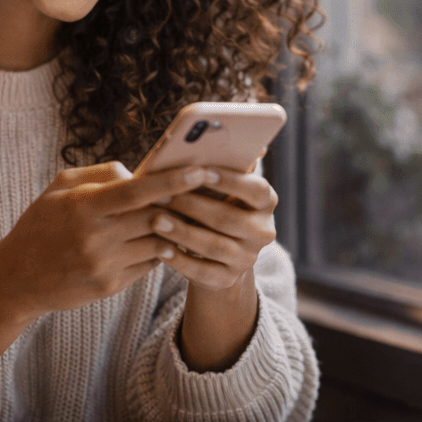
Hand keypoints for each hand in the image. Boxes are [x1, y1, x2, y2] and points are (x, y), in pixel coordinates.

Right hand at [0, 161, 226, 318]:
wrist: (15, 279)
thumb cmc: (42, 224)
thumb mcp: (60, 188)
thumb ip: (102, 174)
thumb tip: (140, 172)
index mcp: (84, 206)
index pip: (138, 190)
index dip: (174, 180)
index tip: (203, 170)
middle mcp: (96, 237)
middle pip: (156, 216)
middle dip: (183, 204)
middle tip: (206, 192)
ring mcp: (104, 264)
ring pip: (160, 242)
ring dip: (174, 229)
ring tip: (185, 216)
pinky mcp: (110, 286)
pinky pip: (150, 264)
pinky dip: (159, 250)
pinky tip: (161, 240)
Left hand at [149, 169, 278, 290]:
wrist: (218, 255)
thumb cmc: (215, 206)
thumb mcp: (221, 188)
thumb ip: (219, 167)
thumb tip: (216, 141)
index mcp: (266, 202)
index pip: (256, 189)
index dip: (230, 180)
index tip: (201, 170)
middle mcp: (263, 231)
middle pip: (229, 218)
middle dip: (193, 205)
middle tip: (162, 194)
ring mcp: (248, 258)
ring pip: (214, 246)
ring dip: (183, 232)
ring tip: (155, 220)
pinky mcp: (228, 279)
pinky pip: (203, 272)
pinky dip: (180, 260)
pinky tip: (160, 249)